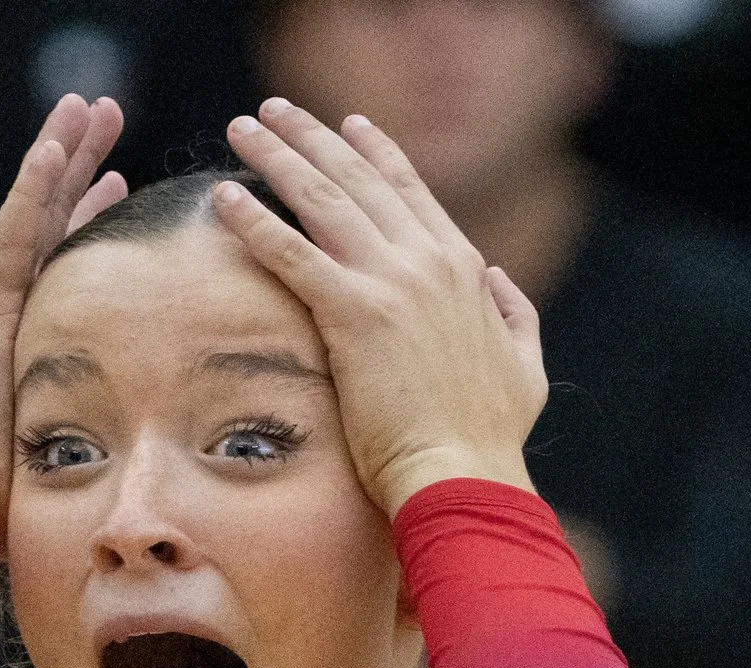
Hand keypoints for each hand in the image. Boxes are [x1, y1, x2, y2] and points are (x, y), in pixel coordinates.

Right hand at [0, 93, 125, 517]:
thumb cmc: (14, 495)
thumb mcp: (73, 439)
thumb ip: (104, 418)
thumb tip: (159, 427)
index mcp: (28, 332)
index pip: (61, 257)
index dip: (87, 215)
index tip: (118, 180)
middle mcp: (7, 308)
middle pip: (48, 219)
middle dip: (77, 164)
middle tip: (104, 112)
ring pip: (32, 212)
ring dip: (59, 155)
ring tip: (86, 106)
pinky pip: (14, 235)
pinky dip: (34, 188)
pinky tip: (56, 147)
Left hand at [215, 99, 547, 518]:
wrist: (466, 474)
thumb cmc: (491, 437)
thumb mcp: (526, 367)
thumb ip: (512, 315)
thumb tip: (498, 281)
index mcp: (464, 269)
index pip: (411, 193)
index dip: (376, 153)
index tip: (348, 125)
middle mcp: (428, 261)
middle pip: (359, 180)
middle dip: (313, 137)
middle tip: (273, 111)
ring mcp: (391, 283)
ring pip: (322, 200)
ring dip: (278, 157)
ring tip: (242, 129)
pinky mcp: (354, 315)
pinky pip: (292, 254)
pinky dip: (255, 221)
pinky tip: (224, 197)